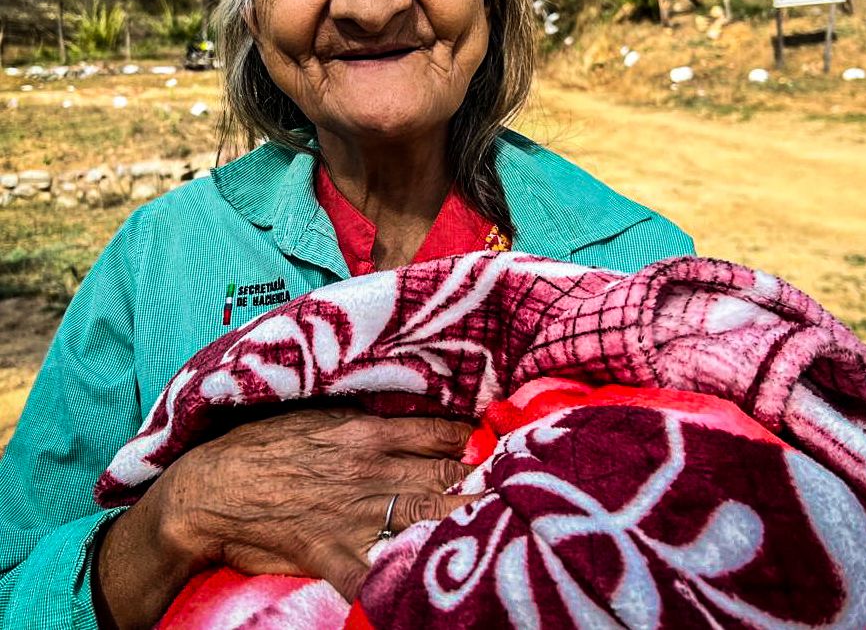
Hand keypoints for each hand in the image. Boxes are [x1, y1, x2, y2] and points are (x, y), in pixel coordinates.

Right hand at [95, 408, 476, 627]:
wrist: (210, 488)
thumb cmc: (263, 445)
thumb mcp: (319, 416)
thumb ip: (367, 419)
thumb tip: (409, 418)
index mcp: (368, 434)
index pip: (441, 433)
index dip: (477, 440)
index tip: (502, 445)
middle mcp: (371, 472)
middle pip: (446, 475)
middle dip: (486, 482)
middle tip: (519, 484)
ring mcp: (354, 516)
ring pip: (426, 519)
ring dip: (463, 523)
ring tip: (499, 525)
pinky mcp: (331, 554)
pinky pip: (372, 575)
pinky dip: (397, 582)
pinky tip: (427, 585)